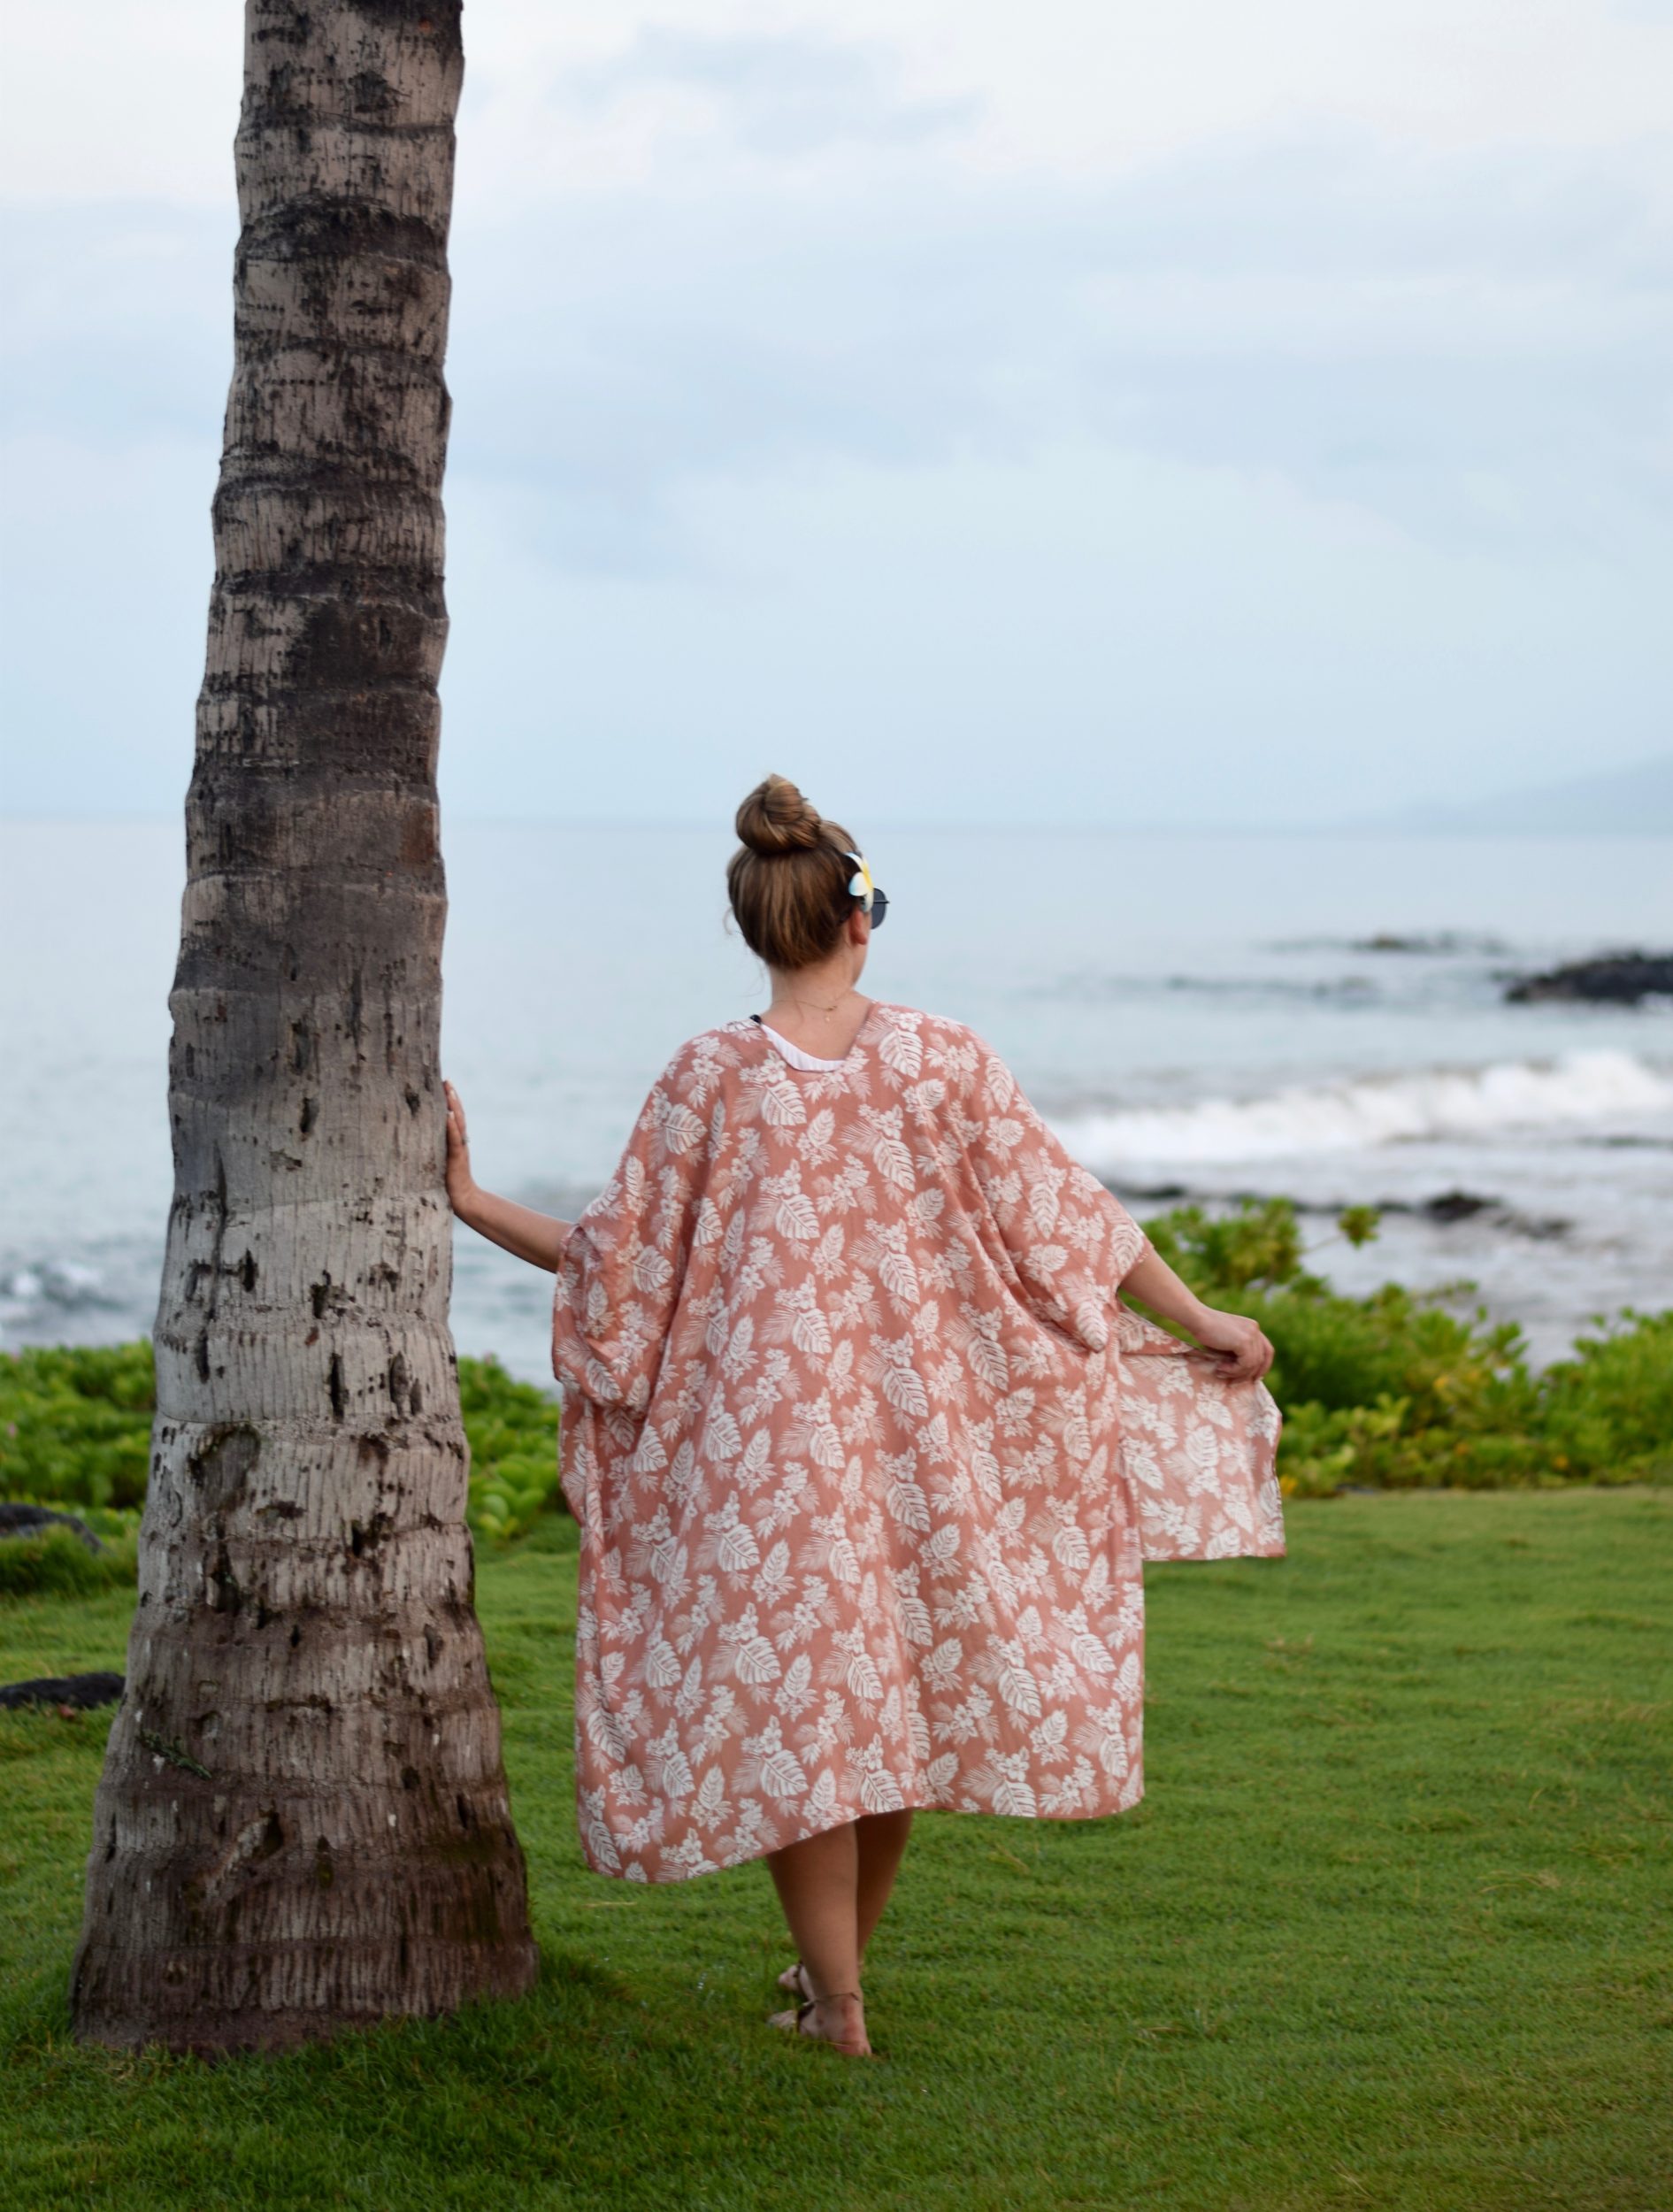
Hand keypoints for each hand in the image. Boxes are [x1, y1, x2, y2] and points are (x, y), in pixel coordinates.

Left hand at [443, 1081, 476, 1215]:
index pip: (453, 1117)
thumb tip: (414, 1142)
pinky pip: (455, 1140)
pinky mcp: (457, 1158)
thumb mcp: (437, 1163)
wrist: (463, 1201)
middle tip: (446, 1079)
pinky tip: (447, 1114)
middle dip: (452, 1096)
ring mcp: (459, 1149)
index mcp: (455, 1142)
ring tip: (448, 1089)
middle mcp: (460, 1142)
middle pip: (457, 1114)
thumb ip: (431, 1151)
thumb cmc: (447, 1184)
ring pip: (458, 1123)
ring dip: (453, 1105)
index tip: (443, 1084)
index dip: (449, 1101)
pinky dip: (451, 1126)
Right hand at [1190, 1306, 1274, 1382]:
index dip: (1263, 1366)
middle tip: (1235, 1381)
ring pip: (1253, 1364)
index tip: (1254, 1378)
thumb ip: (1237, 1353)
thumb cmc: (1205, 1331)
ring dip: (1237, 1372)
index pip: (1267, 1350)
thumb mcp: (1227, 1342)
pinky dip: (1234, 1370)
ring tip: (1221, 1371)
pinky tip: (1220, 1367)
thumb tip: (1244, 1374)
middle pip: (1264, 1358)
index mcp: (1252, 1327)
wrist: (1196, 1318)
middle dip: (1252, 1373)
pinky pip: (1245, 1364)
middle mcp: (1255, 1329)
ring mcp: (1251, 1334)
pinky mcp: (1245, 1341)